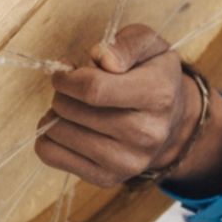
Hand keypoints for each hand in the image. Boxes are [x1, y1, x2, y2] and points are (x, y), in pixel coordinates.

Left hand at [36, 23, 221, 193]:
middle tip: (73, 90)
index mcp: (159, 95)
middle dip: (62, 93)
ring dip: (55, 114)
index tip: (65, 72)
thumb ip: (127, 43)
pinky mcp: (108, 178)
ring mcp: (128, 162)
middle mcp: (147, 134)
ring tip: (73, 109)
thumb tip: (102, 58)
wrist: (172, 123)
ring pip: (59, 133)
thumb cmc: (152, 76)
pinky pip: (51, 155)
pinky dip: (49, 138)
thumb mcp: (150, 46)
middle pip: (72, 110)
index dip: (68, 77)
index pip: (94, 89)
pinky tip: (68, 128)